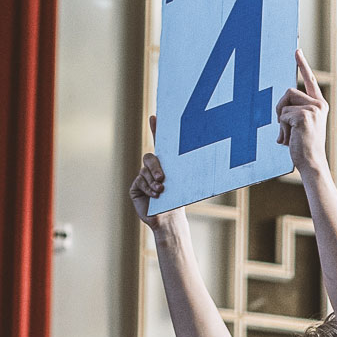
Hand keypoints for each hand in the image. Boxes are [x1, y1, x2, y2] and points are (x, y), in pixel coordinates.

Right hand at [130, 116, 183, 231]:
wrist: (169, 219)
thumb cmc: (178, 201)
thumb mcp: (182, 184)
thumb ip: (182, 173)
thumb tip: (199, 160)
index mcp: (165, 164)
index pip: (159, 143)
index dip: (155, 129)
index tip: (154, 117)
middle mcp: (152, 169)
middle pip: (150, 157)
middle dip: (156, 166)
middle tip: (162, 178)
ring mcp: (142, 177)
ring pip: (145, 172)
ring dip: (154, 182)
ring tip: (162, 191)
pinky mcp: (136, 187)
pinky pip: (140, 183)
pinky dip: (148, 189)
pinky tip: (155, 196)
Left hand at [275, 50, 328, 171]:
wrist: (312, 163)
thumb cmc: (304, 148)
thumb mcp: (300, 126)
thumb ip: (294, 113)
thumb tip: (279, 112)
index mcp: (319, 105)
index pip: (309, 81)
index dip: (303, 65)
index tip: (297, 50)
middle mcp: (318, 105)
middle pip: (288, 92)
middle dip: (280, 110)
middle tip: (284, 128)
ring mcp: (312, 110)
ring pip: (284, 104)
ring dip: (280, 120)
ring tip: (289, 135)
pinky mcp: (305, 116)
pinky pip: (283, 115)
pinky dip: (282, 128)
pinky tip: (290, 139)